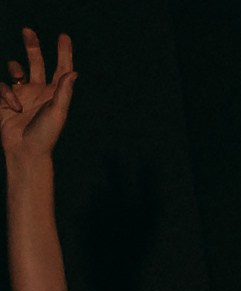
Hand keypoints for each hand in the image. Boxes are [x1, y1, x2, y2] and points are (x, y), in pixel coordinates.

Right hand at [0, 31, 73, 159]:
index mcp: (55, 93)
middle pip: (36, 62)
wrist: (25, 151)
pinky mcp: (6, 99)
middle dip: (32, 46)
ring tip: (19, 82)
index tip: (64, 36)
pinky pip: (2, 86)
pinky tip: (14, 107)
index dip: (63, 53)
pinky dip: (7, 94)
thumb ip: (64, 92)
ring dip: (15, 70)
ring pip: (16, 69)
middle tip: (28, 30)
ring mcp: (22, 94)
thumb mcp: (57, 112)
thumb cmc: (45, 135)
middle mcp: (39, 91)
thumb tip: (73, 72)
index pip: (61, 68)